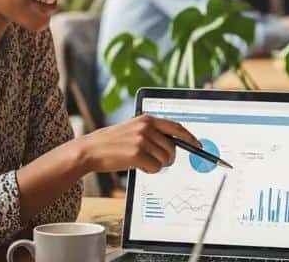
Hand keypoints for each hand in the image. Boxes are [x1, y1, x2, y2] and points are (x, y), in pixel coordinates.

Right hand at [80, 114, 200, 172]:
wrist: (90, 150)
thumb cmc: (112, 142)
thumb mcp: (133, 129)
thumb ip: (152, 132)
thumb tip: (174, 143)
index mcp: (147, 119)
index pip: (176, 127)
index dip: (189, 137)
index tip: (198, 146)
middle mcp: (146, 127)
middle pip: (173, 148)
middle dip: (168, 158)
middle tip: (156, 161)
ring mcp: (142, 140)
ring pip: (165, 159)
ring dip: (157, 165)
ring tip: (142, 161)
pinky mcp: (137, 154)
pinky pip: (156, 167)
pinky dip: (149, 170)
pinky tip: (138, 166)